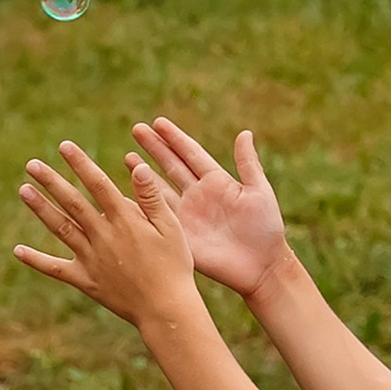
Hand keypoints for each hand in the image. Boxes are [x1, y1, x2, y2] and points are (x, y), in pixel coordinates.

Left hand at [15, 137, 201, 330]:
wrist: (165, 309)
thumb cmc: (174, 266)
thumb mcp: (171, 227)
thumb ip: (151, 197)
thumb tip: (137, 166)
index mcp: (125, 220)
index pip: (98, 184)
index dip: (80, 164)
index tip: (64, 146)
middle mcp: (103, 236)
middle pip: (73, 203)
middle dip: (52, 181)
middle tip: (32, 165)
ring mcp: (91, 258)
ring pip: (61, 228)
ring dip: (41, 209)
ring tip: (23, 190)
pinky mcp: (85, 280)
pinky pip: (56, 269)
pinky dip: (36, 260)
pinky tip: (17, 250)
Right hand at [132, 118, 287, 299]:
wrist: (262, 266)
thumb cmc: (266, 229)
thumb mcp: (260, 192)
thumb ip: (248, 164)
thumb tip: (244, 133)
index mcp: (216, 181)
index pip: (190, 153)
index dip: (174, 138)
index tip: (158, 122)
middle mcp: (197, 196)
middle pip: (170, 166)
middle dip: (153, 148)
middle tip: (136, 129)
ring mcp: (186, 216)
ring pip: (158, 190)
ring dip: (142, 174)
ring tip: (128, 157)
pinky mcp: (180, 236)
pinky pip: (156, 219)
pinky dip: (140, 208)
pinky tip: (124, 197)